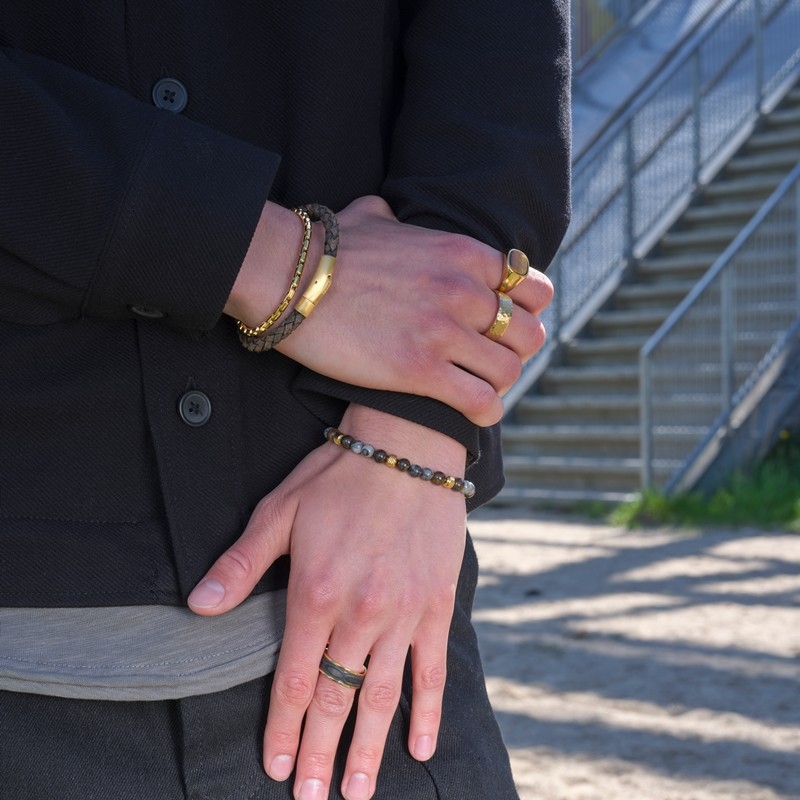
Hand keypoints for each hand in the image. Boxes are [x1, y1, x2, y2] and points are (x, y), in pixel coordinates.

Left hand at [187, 405, 468, 799]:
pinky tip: (420, 746)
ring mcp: (404, 613)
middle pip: (338, 698)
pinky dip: (427, 712)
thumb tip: (198, 607)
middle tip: (314, 798)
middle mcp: (362, 613)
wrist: (408, 447)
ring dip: (370, 749)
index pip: (297, 679)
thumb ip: (240, 564)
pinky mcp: (436, 604)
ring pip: (384, 695)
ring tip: (359, 791)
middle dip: (322, 754)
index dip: (283, 729)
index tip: (276, 769)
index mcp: (317, 593)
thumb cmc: (340, 477)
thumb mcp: (280, 510)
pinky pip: (432, 669)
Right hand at [226, 196, 553, 426]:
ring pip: (509, 371)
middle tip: (486, 364)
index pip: (534, 289)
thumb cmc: (326, 248)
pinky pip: (480, 401)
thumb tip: (386, 215)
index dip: (526, 313)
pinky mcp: (420, 370)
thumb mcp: (371, 217)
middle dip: (513, 353)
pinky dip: (484, 412)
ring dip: (498, 385)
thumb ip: (395, 219)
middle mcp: (463, 290)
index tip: (502, 328)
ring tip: (476, 389)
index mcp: (463, 253)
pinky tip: (472, 413)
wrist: (286, 276)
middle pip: (528, 334)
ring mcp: (443, 332)